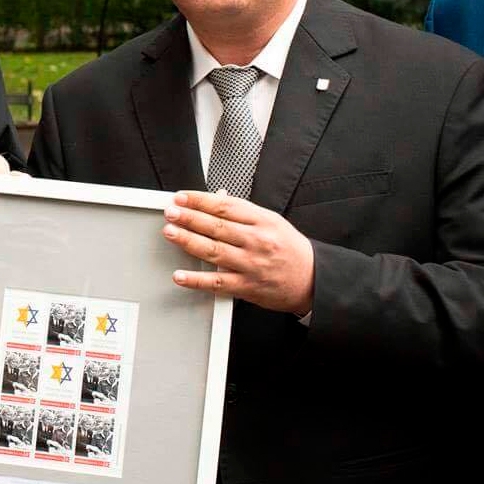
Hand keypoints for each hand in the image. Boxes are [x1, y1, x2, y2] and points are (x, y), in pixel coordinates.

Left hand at [162, 190, 314, 314]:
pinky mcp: (247, 287)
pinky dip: (197, 280)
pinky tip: (180, 275)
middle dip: (189, 217)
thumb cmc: (291, 249)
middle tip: (171, 212)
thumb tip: (216, 199)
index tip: (182, 197)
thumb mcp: (273, 222)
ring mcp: (251, 264)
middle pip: (216, 226)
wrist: (312, 280)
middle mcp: (256, 241)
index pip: (226, 206)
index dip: (200, 200)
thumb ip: (244, 212)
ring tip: (170, 232)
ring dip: (188, 241)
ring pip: (214, 251)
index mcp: (263, 221)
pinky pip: (217, 283)